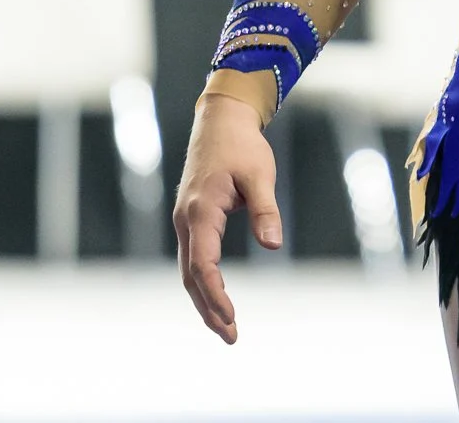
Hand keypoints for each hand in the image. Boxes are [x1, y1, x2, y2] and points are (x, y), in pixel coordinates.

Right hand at [174, 94, 281, 343]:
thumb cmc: (242, 146)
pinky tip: (216, 297)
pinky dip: (203, 282)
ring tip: (226, 326)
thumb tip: (274, 246)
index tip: (231, 318)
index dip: (215, 295)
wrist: (220, 120)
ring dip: (204, 299)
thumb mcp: (260, 174)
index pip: (203, 265)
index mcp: (200, 211)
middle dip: (209, 308)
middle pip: (191, 276)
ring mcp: (185, 220)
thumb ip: (265, 210)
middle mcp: (186, 220)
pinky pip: (193, 258)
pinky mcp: (191, 219)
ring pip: (189, 270)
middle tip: (231, 336)